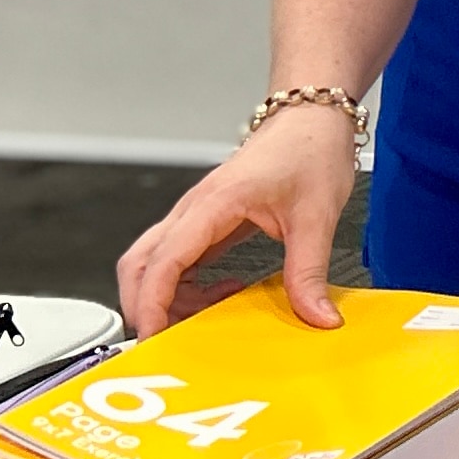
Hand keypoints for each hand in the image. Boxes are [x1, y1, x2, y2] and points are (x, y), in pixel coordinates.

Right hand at [115, 107, 352, 336]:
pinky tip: (222, 293)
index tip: (155, 336)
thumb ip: (310, 271)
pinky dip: (187, 284)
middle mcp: (195, 209)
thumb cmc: (310, 150)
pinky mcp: (209, 220)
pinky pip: (180, 259)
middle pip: (141, 263)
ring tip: (203, 321)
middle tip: (166, 341)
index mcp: (214, 204)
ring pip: (155, 262)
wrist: (313, 118)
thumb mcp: (317, 216)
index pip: (164, 261)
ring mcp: (198, 214)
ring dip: (167, 297)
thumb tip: (317, 316)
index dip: (152, 303)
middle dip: (143, 305)